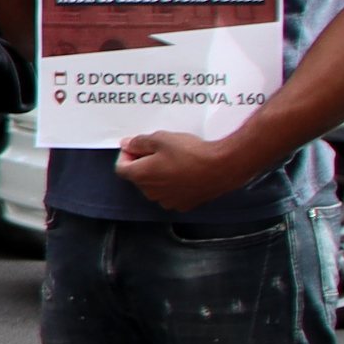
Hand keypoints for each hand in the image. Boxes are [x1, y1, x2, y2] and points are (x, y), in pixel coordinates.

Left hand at [111, 130, 244, 211]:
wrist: (222, 167)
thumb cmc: (191, 152)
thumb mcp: (161, 138)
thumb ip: (139, 142)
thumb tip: (127, 144)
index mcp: (141, 176)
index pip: (121, 168)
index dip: (126, 155)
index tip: (136, 146)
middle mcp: (151, 193)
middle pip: (139, 177)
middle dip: (144, 163)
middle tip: (160, 150)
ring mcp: (168, 201)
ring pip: (156, 185)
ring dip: (159, 174)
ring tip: (176, 160)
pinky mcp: (184, 204)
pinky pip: (172, 193)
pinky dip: (174, 183)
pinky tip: (186, 171)